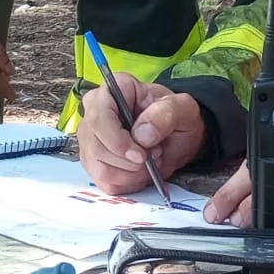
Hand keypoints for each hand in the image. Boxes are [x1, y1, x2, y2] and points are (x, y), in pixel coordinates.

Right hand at [75, 75, 205, 195]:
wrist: (177, 135)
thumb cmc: (176, 116)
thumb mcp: (182, 108)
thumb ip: (165, 115)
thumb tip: (142, 134)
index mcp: (113, 90)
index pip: (99, 119)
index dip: (117, 141)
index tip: (141, 155)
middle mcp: (94, 112)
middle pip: (96, 147)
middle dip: (130, 161)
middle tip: (155, 154)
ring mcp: (90, 139)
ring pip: (100, 169)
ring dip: (132, 173)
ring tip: (150, 161)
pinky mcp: (94, 162)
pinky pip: (106, 183)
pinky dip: (129, 183)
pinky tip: (141, 171)